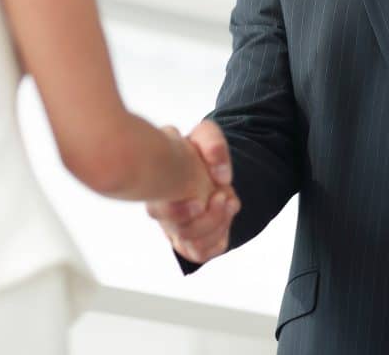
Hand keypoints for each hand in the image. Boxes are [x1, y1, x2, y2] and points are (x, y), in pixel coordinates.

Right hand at [147, 120, 239, 264]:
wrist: (202, 167)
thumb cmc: (195, 151)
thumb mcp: (205, 135)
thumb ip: (213, 144)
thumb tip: (221, 177)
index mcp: (159, 190)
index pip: (158, 211)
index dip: (179, 213)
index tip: (200, 201)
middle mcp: (164, 215)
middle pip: (182, 233)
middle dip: (209, 219)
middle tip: (223, 195)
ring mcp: (176, 230)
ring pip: (194, 246)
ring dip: (218, 225)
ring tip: (229, 201)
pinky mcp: (191, 242)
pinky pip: (203, 253)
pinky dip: (219, 236)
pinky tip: (226, 214)